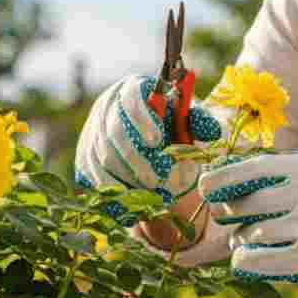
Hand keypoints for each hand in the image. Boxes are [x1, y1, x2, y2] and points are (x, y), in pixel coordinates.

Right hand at [74, 74, 221, 223]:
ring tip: (153, 195)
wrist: (151, 141)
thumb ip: (199, 122)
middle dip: (137, 160)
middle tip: (158, 182)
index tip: (157, 142)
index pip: (131, 99)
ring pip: (103, 158)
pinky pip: (93, 177)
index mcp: (132, 89)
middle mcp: (106, 107)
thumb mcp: (187, 120)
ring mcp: (92, 132)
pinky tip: (132, 207)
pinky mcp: (85, 157)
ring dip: (129, 179)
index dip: (142, 120)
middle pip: (114, 132)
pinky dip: (113, 193)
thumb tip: (212, 131)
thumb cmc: (172, 126)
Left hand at [197, 152, 297, 293]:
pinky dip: (245, 260)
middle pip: (246, 204)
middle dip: (230, 213)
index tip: (205, 187)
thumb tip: (218, 171)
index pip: (250, 170)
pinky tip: (242, 259)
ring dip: (240, 238)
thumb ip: (274, 170)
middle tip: (228, 218)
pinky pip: (263, 260)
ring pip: (252, 233)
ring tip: (244, 238)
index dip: (220, 180)